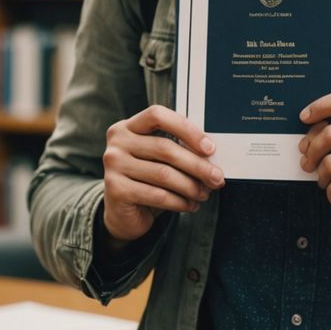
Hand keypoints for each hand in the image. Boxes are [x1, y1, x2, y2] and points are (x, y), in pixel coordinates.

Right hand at [102, 104, 224, 243]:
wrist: (122, 213)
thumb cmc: (145, 180)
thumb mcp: (158, 159)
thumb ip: (176, 149)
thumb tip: (210, 154)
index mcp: (128, 126)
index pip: (157, 115)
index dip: (186, 129)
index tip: (209, 147)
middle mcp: (118, 142)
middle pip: (165, 148)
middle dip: (197, 165)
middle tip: (216, 177)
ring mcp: (114, 165)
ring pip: (163, 174)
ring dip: (191, 186)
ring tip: (204, 193)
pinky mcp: (115, 190)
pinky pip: (157, 195)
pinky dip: (179, 202)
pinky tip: (190, 205)